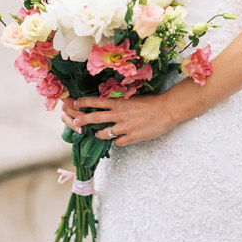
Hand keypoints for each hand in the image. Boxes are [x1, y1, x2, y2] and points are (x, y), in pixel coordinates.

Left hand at [63, 90, 182, 146]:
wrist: (166, 110)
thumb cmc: (151, 102)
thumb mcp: (131, 98)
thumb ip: (119, 102)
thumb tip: (109, 103)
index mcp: (118, 103)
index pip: (95, 102)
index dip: (83, 102)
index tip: (75, 103)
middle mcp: (118, 114)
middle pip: (94, 117)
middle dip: (83, 120)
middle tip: (76, 122)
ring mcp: (124, 127)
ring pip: (103, 133)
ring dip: (98, 134)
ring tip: (97, 134)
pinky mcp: (132, 137)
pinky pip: (117, 142)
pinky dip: (116, 141)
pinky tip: (119, 139)